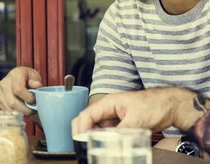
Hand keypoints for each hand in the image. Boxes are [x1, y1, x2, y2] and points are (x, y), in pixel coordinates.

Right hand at [0, 67, 41, 115]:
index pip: (18, 90)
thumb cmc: (28, 78)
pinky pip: (6, 110)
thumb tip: (37, 85)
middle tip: (32, 110)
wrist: (19, 78)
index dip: (28, 98)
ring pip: (9, 108)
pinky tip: (21, 109)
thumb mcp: (35, 76)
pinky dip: (14, 112)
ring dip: (20, 112)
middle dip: (24, 109)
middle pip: (12, 102)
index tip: (34, 100)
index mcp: (15, 74)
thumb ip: (36, 81)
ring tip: (27, 110)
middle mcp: (4, 82)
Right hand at [71, 88, 199, 135]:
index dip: (81, 127)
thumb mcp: (136, 119)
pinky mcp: (121, 125)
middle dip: (83, 133)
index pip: (87, 114)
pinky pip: (109, 133)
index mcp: (108, 103)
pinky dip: (106, 140)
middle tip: (84, 145)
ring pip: (98, 129)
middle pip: (89, 121)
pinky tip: (108, 146)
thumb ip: (121, 131)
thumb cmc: (155, 103)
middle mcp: (109, 110)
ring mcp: (115, 117)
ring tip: (95, 147)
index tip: (80, 139)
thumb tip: (110, 142)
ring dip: (95, 137)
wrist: (170, 106)